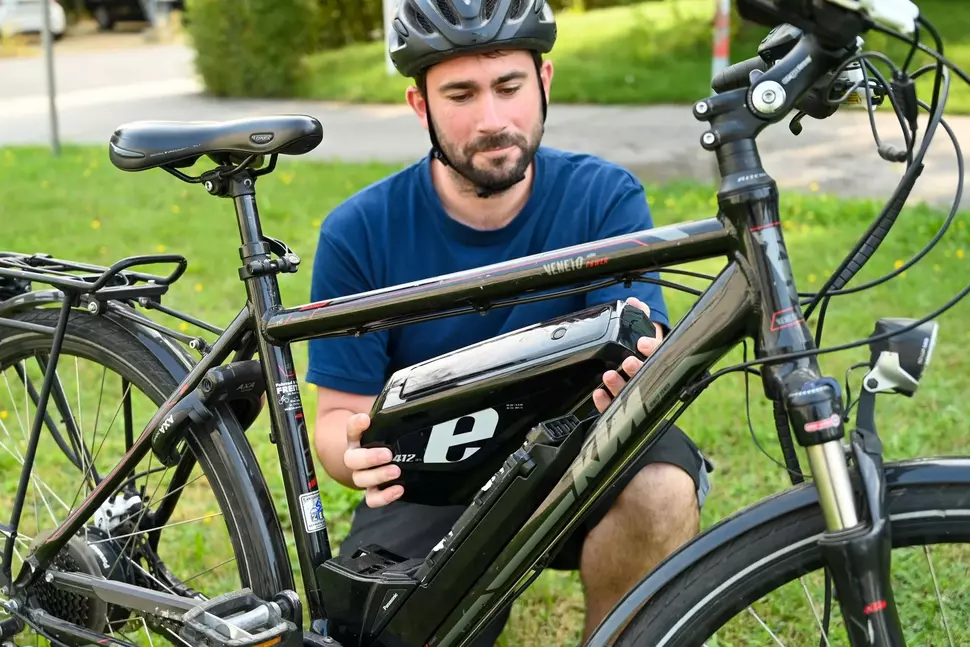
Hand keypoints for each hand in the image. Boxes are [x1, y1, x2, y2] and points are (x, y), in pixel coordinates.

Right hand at [343, 412, 403, 506]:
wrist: (376, 458)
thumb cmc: (383, 439)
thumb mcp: (385, 426)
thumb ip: (393, 415)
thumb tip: (411, 403)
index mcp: (356, 439)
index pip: (351, 429)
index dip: (356, 424)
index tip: (366, 419)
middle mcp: (356, 457)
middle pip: (352, 460)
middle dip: (369, 457)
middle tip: (388, 454)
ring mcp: (362, 475)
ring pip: (360, 479)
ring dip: (378, 476)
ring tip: (396, 471)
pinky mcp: (372, 490)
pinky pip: (371, 499)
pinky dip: (384, 497)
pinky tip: (398, 489)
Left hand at [592, 297, 663, 412]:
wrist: (638, 367)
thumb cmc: (642, 350)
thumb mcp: (643, 331)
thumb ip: (639, 315)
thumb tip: (633, 302)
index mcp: (656, 358)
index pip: (659, 354)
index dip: (651, 349)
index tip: (642, 343)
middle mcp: (648, 376)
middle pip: (647, 378)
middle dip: (637, 370)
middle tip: (628, 362)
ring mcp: (636, 392)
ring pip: (631, 394)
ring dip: (619, 385)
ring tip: (609, 375)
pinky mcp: (622, 404)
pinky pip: (614, 407)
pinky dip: (606, 402)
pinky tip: (599, 393)